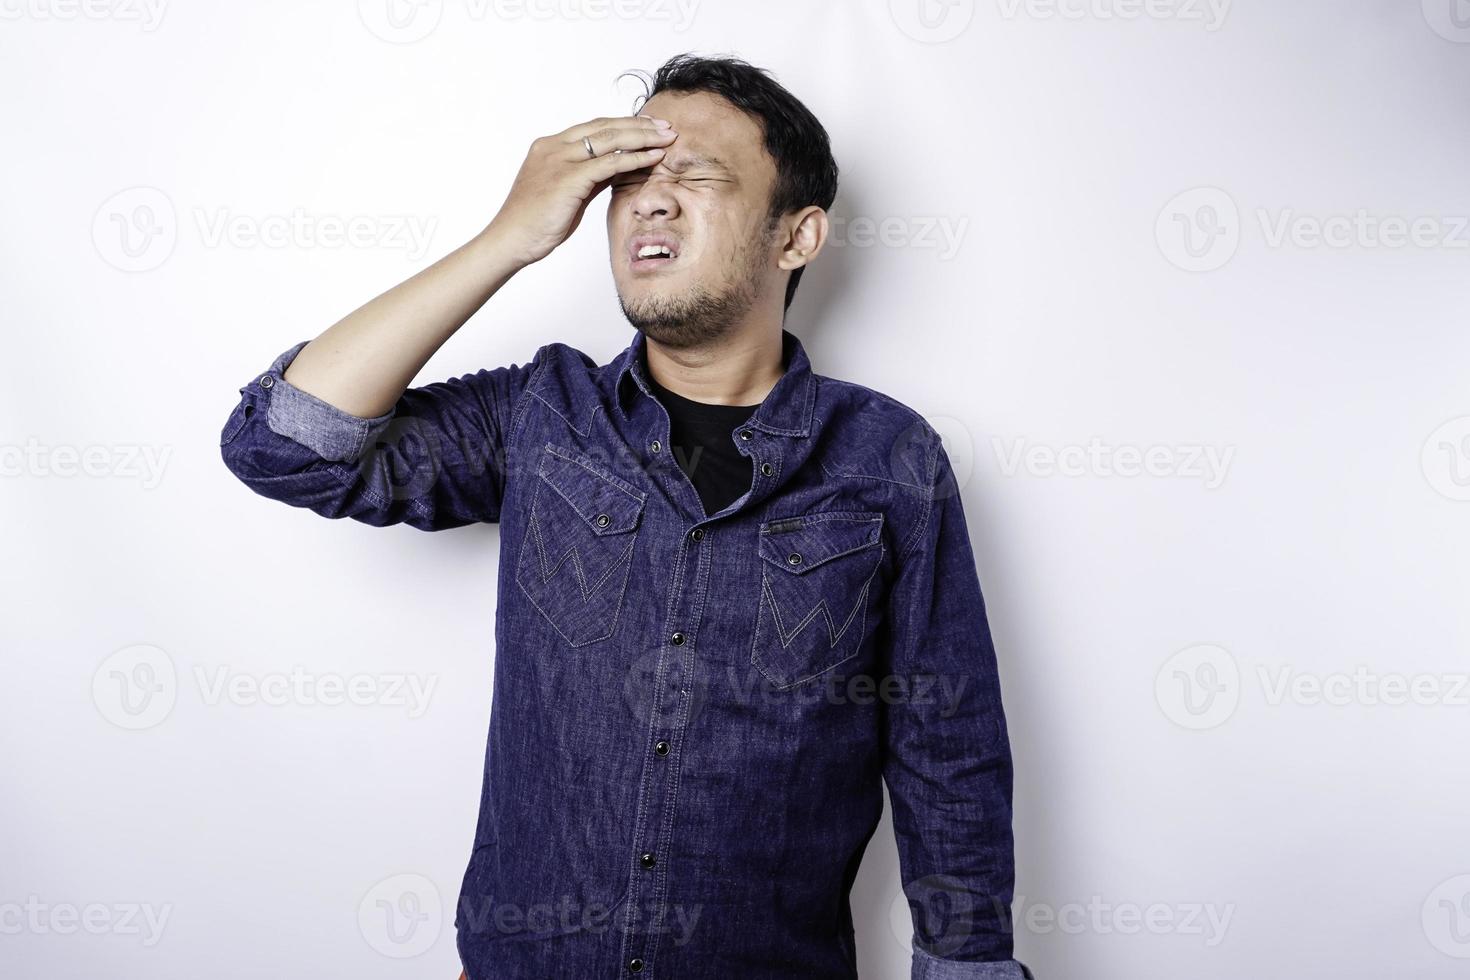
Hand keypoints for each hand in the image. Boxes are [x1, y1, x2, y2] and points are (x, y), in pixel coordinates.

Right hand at [485, 114, 677, 265]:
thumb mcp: (566, 193)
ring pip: (610, 139)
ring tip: (667, 138)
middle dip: (638, 125)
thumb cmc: (535, 223)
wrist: (511, 240)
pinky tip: (654, 158)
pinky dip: (635, 159)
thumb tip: (616, 170)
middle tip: (665, 127)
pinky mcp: (568, 177)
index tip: (648, 126)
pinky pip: (609, 163)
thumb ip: (588, 177)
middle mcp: (553, 146)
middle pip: (604, 126)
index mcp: (549, 146)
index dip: (623, 124)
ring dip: (642, 137)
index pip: (594, 127)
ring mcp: (559, 159)